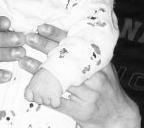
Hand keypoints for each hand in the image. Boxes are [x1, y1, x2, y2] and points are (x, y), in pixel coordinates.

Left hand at [20, 24, 139, 127]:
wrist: (119, 116)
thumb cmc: (108, 88)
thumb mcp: (104, 68)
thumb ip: (89, 55)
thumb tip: (67, 36)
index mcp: (98, 63)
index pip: (75, 44)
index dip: (57, 35)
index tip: (42, 27)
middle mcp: (94, 77)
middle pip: (65, 59)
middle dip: (44, 47)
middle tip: (28, 38)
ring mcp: (87, 95)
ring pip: (59, 80)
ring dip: (39, 70)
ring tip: (24, 61)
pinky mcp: (80, 111)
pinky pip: (58, 102)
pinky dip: (44, 96)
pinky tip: (31, 90)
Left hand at [24, 68, 62, 107]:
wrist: (58, 69)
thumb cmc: (48, 71)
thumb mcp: (37, 77)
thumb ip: (34, 85)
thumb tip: (34, 91)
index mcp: (31, 86)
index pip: (28, 97)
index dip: (32, 96)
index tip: (35, 94)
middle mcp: (37, 92)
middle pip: (38, 101)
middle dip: (43, 97)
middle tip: (47, 89)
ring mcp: (45, 96)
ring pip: (47, 103)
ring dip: (50, 99)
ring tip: (52, 89)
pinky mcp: (54, 98)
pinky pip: (55, 104)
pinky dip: (57, 102)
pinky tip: (57, 95)